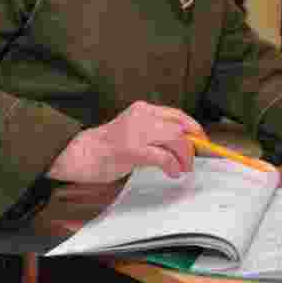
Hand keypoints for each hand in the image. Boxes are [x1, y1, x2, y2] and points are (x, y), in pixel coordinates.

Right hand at [48, 101, 205, 182]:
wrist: (80, 154)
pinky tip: (172, 173)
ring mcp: (136, 132)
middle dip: (191, 146)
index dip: (194, 128)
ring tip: (182, 168)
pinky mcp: (131, 149)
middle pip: (179, 127)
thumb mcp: (133, 131)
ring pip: (175, 139)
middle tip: (192, 161)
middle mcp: (141, 116)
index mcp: (142, 109)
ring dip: (184, 157)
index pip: (177, 114)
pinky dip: (172, 166)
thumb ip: (154, 133)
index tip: (202, 141)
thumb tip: (183, 144)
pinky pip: (163, 156)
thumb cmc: (106, 147)